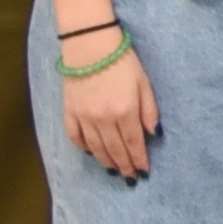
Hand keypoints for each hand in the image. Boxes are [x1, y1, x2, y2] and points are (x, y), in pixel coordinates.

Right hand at [62, 43, 161, 180]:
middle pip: (115, 149)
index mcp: (125, 111)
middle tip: (130, 178)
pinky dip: (83, 147)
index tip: (143, 171)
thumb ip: (149, 110)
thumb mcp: (144, 83)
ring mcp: (84, 116)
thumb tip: (153, 135)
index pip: (134, 143)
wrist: (89, 45)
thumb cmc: (122, 61)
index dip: (139, 159)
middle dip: (124, 165)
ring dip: (106, 161)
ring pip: (95, 147)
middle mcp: (103, 119)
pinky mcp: (69, 111)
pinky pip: (75, 136)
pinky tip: (91, 154)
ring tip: (114, 170)